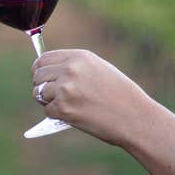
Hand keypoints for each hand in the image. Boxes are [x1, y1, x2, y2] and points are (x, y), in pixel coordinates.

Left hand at [31, 49, 155, 146]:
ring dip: (47, 101)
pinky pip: (47, 110)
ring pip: (39, 93)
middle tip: (51, 95)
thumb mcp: (98, 69)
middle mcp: (70, 69)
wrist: (136, 118)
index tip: (39, 76)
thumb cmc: (120, 95)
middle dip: (41, 86)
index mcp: (78, 57)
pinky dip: (56, 115)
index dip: (39, 69)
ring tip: (64, 105)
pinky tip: (73, 115)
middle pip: (37, 75)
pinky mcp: (64, 108)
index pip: (44, 58)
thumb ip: (74, 66)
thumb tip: (48, 70)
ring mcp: (66, 88)